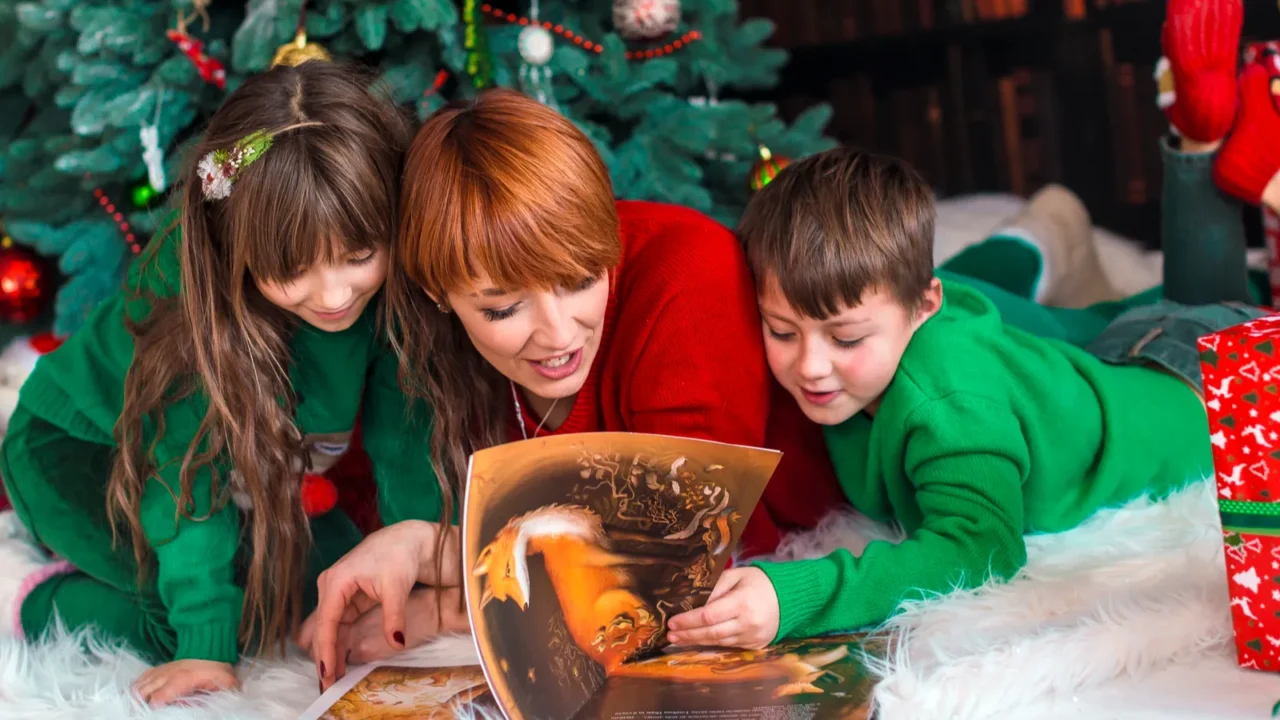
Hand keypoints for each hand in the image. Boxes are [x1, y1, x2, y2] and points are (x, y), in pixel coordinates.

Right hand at [132, 659, 238, 706]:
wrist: (211, 649)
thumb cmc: (217, 671)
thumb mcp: (225, 684)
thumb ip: (217, 698)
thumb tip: (209, 710)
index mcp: (183, 679)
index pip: (161, 695)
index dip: (153, 706)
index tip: (150, 713)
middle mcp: (168, 674)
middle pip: (145, 691)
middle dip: (138, 704)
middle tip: (135, 714)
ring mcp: (162, 671)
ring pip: (141, 685)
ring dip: (134, 697)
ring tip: (129, 710)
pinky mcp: (159, 669)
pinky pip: (142, 678)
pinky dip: (135, 688)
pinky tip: (131, 697)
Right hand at [311, 520, 458, 688]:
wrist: (408, 540)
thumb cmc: (400, 555)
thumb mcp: (397, 586)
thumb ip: (394, 615)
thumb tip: (396, 642)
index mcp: (337, 580)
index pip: (327, 621)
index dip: (326, 649)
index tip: (327, 671)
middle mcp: (330, 586)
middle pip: (322, 627)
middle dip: (323, 656)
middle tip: (327, 684)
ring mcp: (336, 592)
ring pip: (328, 629)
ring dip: (330, 652)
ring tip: (331, 679)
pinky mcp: (345, 597)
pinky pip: (338, 625)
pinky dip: (338, 643)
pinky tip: (339, 662)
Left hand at [666, 567, 779, 649]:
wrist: (790, 597)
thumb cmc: (759, 582)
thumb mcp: (737, 575)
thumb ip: (715, 587)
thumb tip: (692, 601)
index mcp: (742, 602)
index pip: (708, 616)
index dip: (688, 621)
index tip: (672, 621)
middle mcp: (748, 623)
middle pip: (711, 633)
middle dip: (688, 634)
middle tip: (670, 635)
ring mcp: (752, 637)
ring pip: (718, 643)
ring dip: (696, 641)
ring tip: (678, 639)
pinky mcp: (755, 645)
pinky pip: (729, 646)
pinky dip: (712, 644)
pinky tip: (699, 641)